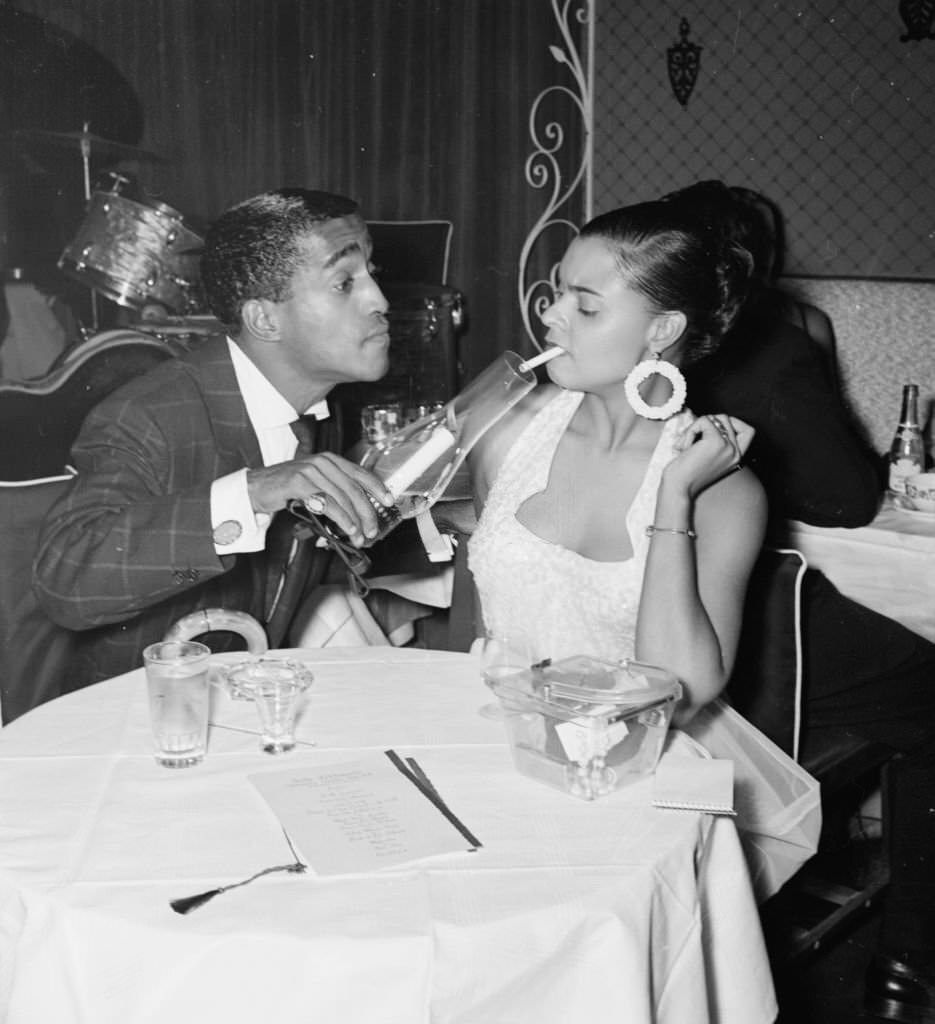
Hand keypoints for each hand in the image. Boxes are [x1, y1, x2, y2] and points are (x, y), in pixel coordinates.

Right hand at [246, 453, 392, 545]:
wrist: (255, 488)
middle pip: (354, 488)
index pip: (360, 473)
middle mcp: (322, 462)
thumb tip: (359, 511)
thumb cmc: (286, 489)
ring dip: (355, 521)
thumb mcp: (315, 485)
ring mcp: (310, 470)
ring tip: (360, 536)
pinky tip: (347, 529)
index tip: (389, 500)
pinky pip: (327, 503)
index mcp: (330, 460)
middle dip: (367, 512)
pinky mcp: (298, 482)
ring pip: (343, 498)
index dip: (377, 487)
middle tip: (373, 530)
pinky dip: (341, 518)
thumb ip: (335, 490)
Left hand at [665, 414, 753, 497]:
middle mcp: (736, 452)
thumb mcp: (707, 459)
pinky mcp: (715, 441)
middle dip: (705, 423)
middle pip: (726, 419)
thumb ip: (716, 443)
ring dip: (695, 427)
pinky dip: (690, 430)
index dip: (733, 422)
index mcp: (736, 458)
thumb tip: (711, 420)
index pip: (748, 431)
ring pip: (714, 418)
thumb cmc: (686, 475)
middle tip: (691, 437)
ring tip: (685, 444)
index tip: (713, 427)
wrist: (678, 488)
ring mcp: (728, 446)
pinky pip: (703, 421)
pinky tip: (683, 447)